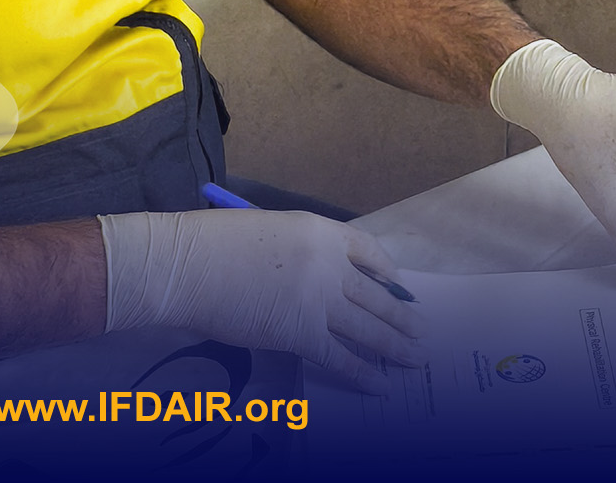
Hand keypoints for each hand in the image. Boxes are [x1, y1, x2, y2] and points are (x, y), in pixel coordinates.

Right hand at [100, 208, 425, 392]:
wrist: (193, 264)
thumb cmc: (218, 244)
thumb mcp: (273, 231)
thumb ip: (300, 254)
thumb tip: (312, 281)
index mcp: (323, 232)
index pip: (368, 250)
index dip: (388, 271)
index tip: (400, 286)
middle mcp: (330, 264)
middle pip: (375, 293)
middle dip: (400, 315)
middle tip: (422, 330)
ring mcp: (319, 298)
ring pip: (367, 325)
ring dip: (394, 344)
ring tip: (416, 356)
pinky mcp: (301, 332)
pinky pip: (340, 357)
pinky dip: (363, 373)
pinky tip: (380, 385)